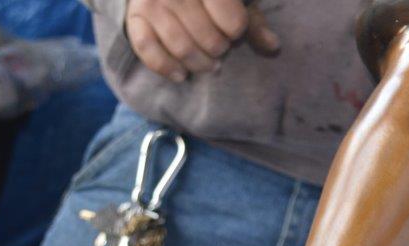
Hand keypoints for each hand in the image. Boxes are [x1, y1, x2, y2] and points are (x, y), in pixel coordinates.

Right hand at [126, 0, 280, 81]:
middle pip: (209, 38)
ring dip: (199, 64)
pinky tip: (181, 75)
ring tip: (208, 65)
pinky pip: (148, 49)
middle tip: (219, 49)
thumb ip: (253, 22)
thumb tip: (273, 46)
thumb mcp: (234, 1)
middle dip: (218, 50)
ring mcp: (153, 1)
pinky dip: (166, 67)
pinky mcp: (135, 17)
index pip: (233, 20)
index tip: (233, 29)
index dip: (236, 30)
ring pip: (181, 47)